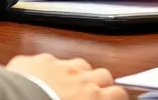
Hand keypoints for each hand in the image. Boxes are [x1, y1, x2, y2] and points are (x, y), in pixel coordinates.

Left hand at [7, 53, 126, 99]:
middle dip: (101, 83)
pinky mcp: (39, 61)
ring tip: (71, 85)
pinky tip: (42, 78)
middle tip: (93, 94)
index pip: (118, 94)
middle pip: (103, 75)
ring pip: (80, 64)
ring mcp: (60, 67)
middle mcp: (81, 79)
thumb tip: (89, 99)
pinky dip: (50, 69)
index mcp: (92, 98)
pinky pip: (51, 61)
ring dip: (79, 73)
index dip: (117, 97)